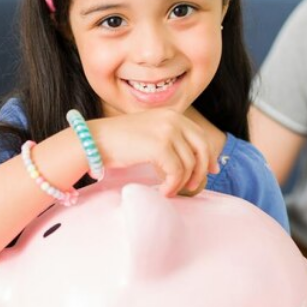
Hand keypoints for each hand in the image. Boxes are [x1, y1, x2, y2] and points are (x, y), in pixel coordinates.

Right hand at [93, 110, 219, 197]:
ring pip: (189, 164)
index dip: (209, 155)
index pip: (200, 136)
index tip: (211, 170)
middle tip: (193, 186)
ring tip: (169, 190)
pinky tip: (163, 191)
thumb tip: (192, 161)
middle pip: (202, 148)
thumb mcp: (150, 134)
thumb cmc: (119, 141)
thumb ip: (170, 141)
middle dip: (201, 170)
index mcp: (172, 115)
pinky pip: (176, 172)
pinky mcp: (159, 146)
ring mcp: (167, 131)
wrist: (95, 140)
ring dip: (181, 182)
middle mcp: (173, 119)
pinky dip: (172, 185)